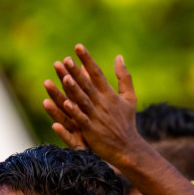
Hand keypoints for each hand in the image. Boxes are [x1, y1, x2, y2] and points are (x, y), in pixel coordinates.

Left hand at [42, 45, 141, 162]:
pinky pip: (81, 119)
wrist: (129, 148)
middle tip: (65, 59)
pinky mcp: (92, 130)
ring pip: (83, 100)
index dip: (87, 59)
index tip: (78, 46)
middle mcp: (102, 104)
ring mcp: (96, 117)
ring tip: (64, 77)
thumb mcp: (129, 97)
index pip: (97, 73)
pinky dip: (74, 111)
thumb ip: (124, 77)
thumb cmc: (127, 122)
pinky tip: (64, 103)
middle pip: (87, 85)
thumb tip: (119, 56)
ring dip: (73, 89)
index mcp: (110, 94)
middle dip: (76, 72)